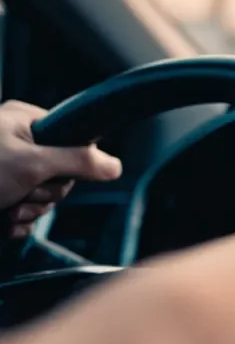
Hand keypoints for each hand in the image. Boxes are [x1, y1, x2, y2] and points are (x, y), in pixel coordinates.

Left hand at [0, 101, 122, 236]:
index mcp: (23, 121)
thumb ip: (78, 162)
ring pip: (40, 195)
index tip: (54, 175)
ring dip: (29, 210)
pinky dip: (17, 221)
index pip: (72, 140)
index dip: (70, 164)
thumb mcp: (32, 164)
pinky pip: (22, 210)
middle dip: (44, 193)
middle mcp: (15, 142)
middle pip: (58, 173)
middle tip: (25, 194)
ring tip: (8, 208)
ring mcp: (5, 170)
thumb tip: (115, 165)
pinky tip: (5, 221)